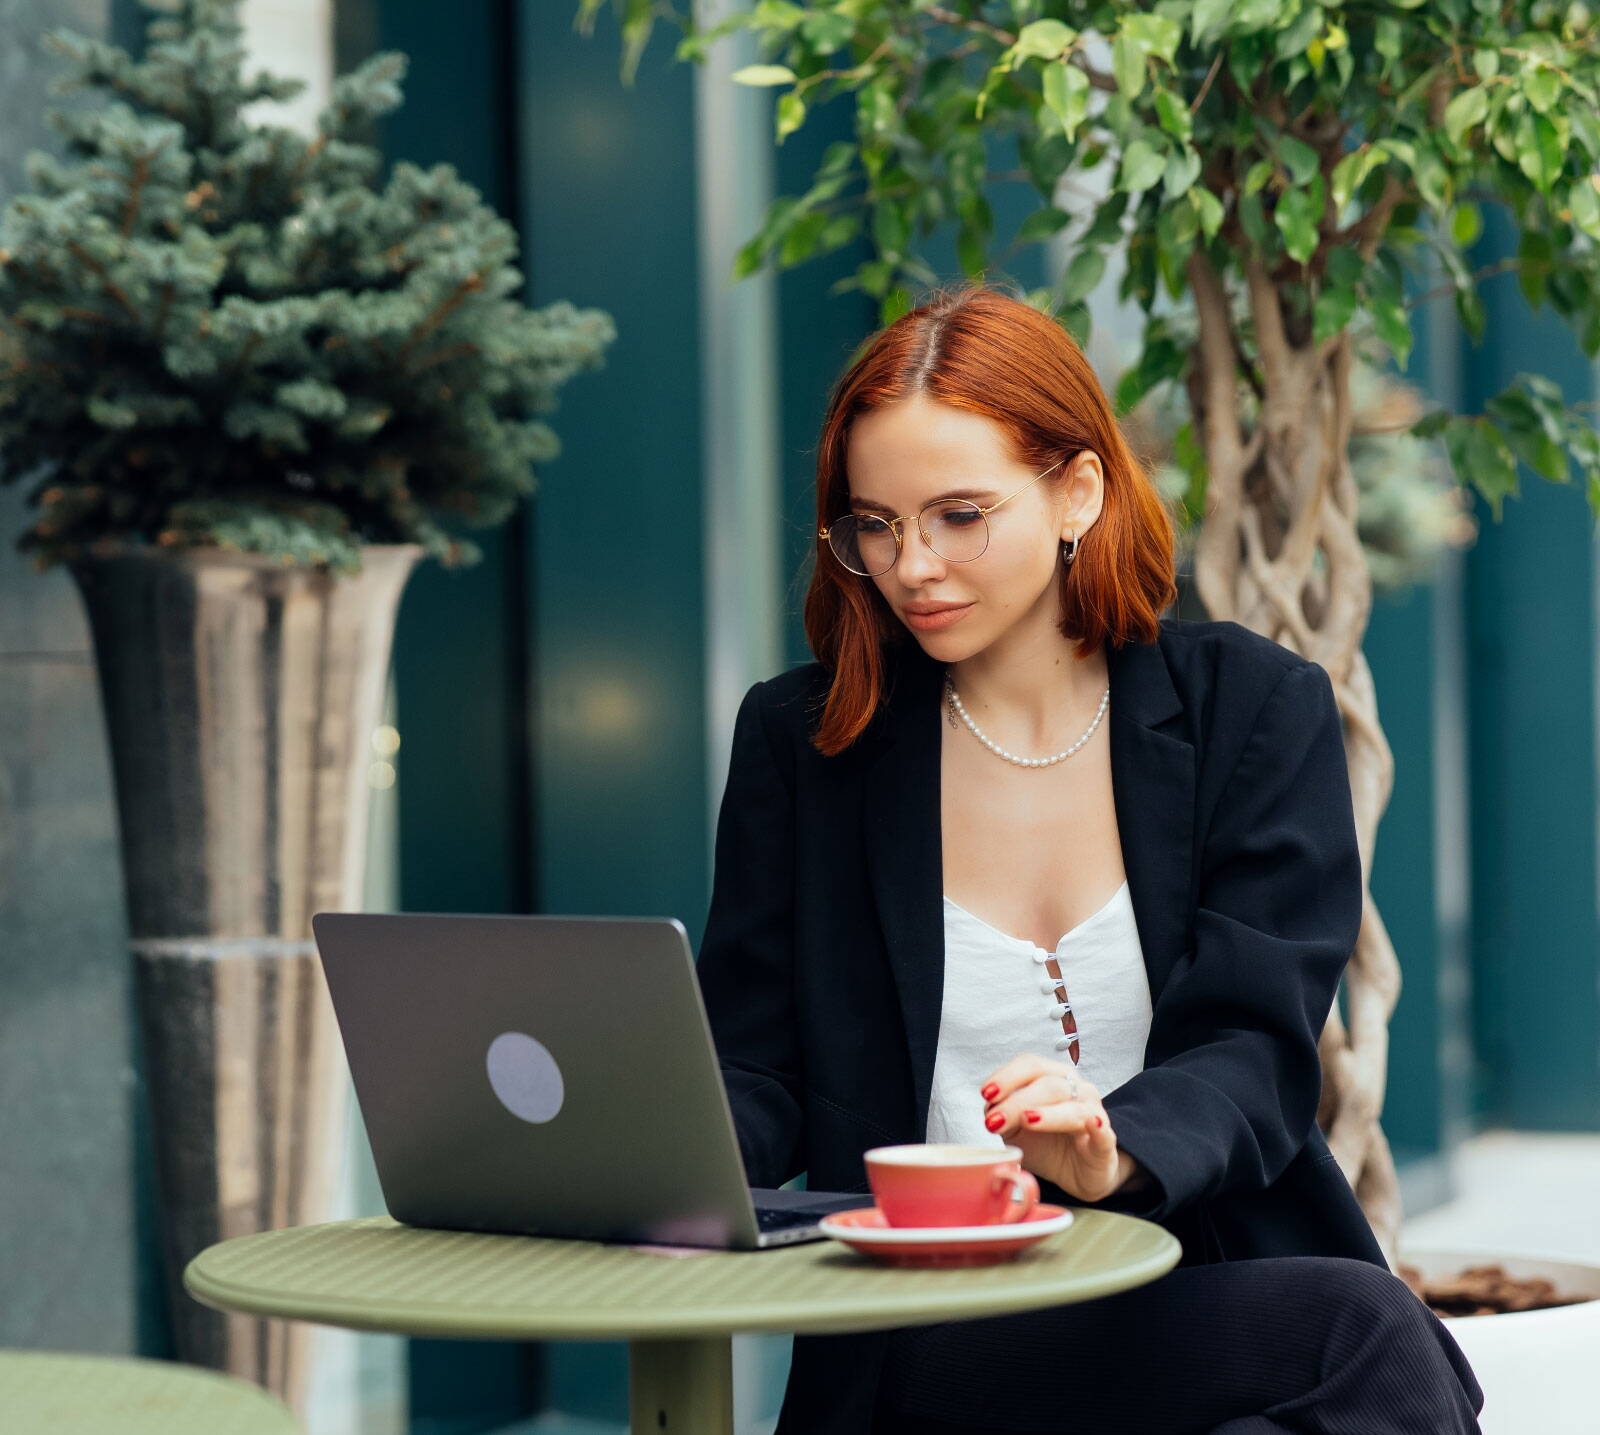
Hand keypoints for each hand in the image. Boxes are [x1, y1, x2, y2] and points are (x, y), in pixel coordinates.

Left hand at [979, 1055, 1126, 1202]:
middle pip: (1048, 1084)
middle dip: (1017, 1101)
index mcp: (1053, 1078)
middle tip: (995, 1120)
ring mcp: (1094, 1114)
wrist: (1078, 1173)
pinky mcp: (1106, 1143)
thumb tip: (990, 1107)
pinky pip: (1104, 1132)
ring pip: (1073, 1107)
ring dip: (1048, 1114)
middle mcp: (1076, 1089)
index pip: (1030, 1065)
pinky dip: (1098, 1128)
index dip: (1007, 1076)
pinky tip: (1091, 1125)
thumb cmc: (1047, 1143)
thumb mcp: (1016, 1130)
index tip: (986, 1093)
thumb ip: (1003, 1114)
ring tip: (1027, 1119)